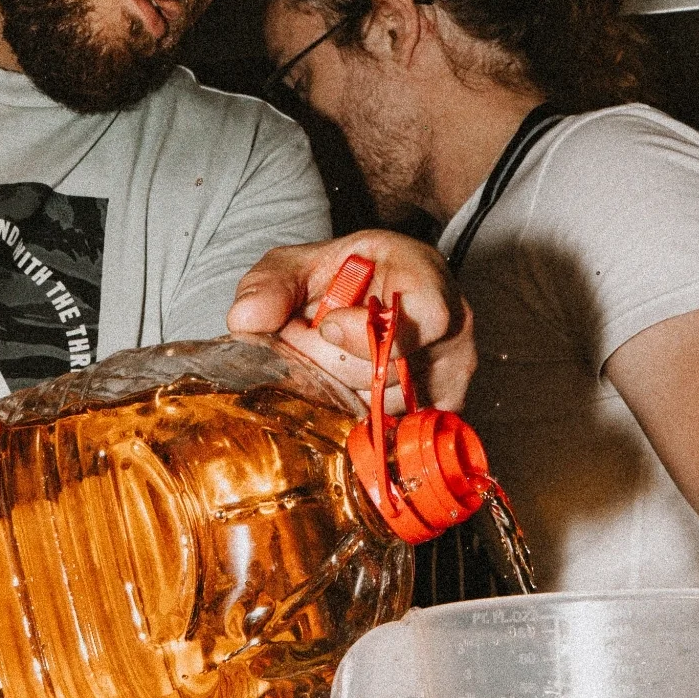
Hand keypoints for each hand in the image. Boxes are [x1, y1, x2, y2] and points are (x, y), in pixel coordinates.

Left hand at [227, 231, 476, 411]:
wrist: (374, 291)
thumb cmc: (343, 276)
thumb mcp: (298, 265)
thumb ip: (270, 284)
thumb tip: (244, 320)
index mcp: (427, 280)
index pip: (425, 319)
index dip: (368, 332)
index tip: (328, 323)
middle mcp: (454, 330)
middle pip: (390, 374)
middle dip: (332, 364)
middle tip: (310, 338)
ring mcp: (453, 376)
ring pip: (387, 409)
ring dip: (342, 392)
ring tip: (330, 358)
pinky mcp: (442, 412)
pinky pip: (396, 432)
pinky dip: (360, 418)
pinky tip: (346, 388)